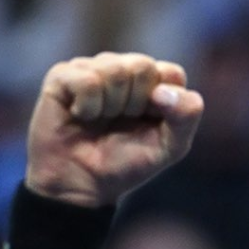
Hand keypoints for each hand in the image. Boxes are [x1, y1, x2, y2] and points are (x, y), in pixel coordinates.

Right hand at [25, 52, 203, 206]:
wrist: (84, 183)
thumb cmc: (128, 162)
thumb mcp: (170, 147)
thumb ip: (186, 117)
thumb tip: (165, 91)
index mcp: (153, 83)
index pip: (172, 73)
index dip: (165, 101)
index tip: (152, 123)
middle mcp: (123, 69)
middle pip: (142, 66)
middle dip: (136, 103)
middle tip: (122, 121)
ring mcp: (92, 69)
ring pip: (114, 70)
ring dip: (111, 106)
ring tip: (101, 120)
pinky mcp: (62, 76)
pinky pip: (86, 80)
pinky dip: (88, 107)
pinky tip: (81, 116)